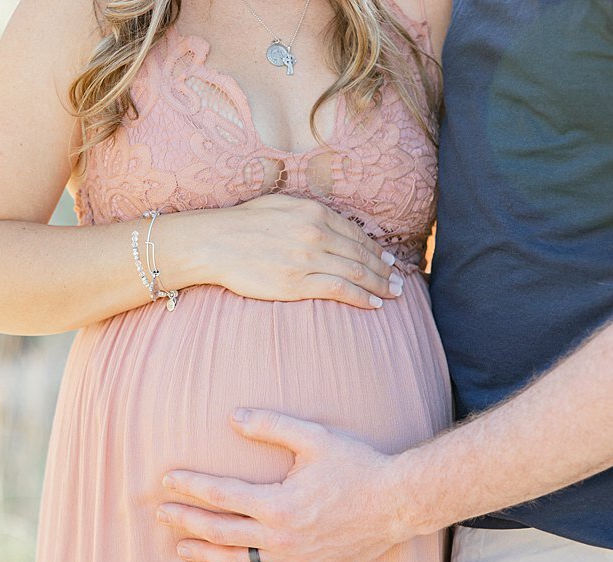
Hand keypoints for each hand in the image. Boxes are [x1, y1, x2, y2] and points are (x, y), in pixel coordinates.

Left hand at [156, 409, 412, 561]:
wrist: (398, 502)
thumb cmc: (356, 465)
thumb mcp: (314, 437)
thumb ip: (271, 426)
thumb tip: (233, 417)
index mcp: (278, 503)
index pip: (221, 495)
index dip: (191, 486)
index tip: (167, 480)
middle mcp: (281, 536)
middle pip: (221, 531)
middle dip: (187, 521)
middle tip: (161, 513)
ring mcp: (295, 557)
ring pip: (239, 561)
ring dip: (206, 555)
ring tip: (181, 548)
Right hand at [206, 194, 404, 308]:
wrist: (214, 241)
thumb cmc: (241, 223)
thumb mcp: (279, 204)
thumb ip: (307, 213)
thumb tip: (327, 222)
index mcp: (313, 213)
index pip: (355, 234)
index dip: (376, 249)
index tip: (388, 260)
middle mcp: (315, 234)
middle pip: (361, 254)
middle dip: (384, 270)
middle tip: (399, 281)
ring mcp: (307, 259)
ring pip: (355, 273)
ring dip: (379, 285)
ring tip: (393, 294)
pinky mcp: (296, 283)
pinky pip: (339, 290)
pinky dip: (361, 297)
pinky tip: (373, 305)